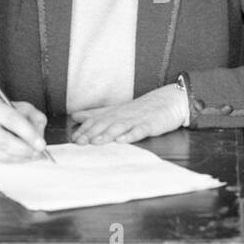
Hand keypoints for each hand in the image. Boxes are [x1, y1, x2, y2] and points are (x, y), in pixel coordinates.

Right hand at [0, 95, 48, 161]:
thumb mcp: (19, 107)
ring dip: (20, 157)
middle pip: (4, 140)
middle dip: (25, 150)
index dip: (28, 134)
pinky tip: (20, 157)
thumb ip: (33, 117)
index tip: (42, 144)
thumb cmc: (0, 113)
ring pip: (0, 154)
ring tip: (32, 155)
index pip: (11, 119)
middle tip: (39, 153)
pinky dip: (12, 160)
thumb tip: (39, 136)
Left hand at [70, 84, 187, 144]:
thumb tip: (76, 116)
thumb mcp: (118, 110)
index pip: (97, 120)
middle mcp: (123, 115)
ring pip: (119, 126)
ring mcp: (137, 119)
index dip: (84, 129)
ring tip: (96, 142)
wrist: (170, 101)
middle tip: (79, 142)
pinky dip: (130, 135)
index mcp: (115, 112)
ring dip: (107, 134)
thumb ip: (97, 113)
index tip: (73, 138)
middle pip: (105, 123)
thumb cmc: (143, 108)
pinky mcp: (150, 124)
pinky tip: (122, 140)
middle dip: (91, 133)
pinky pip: (139, 130)